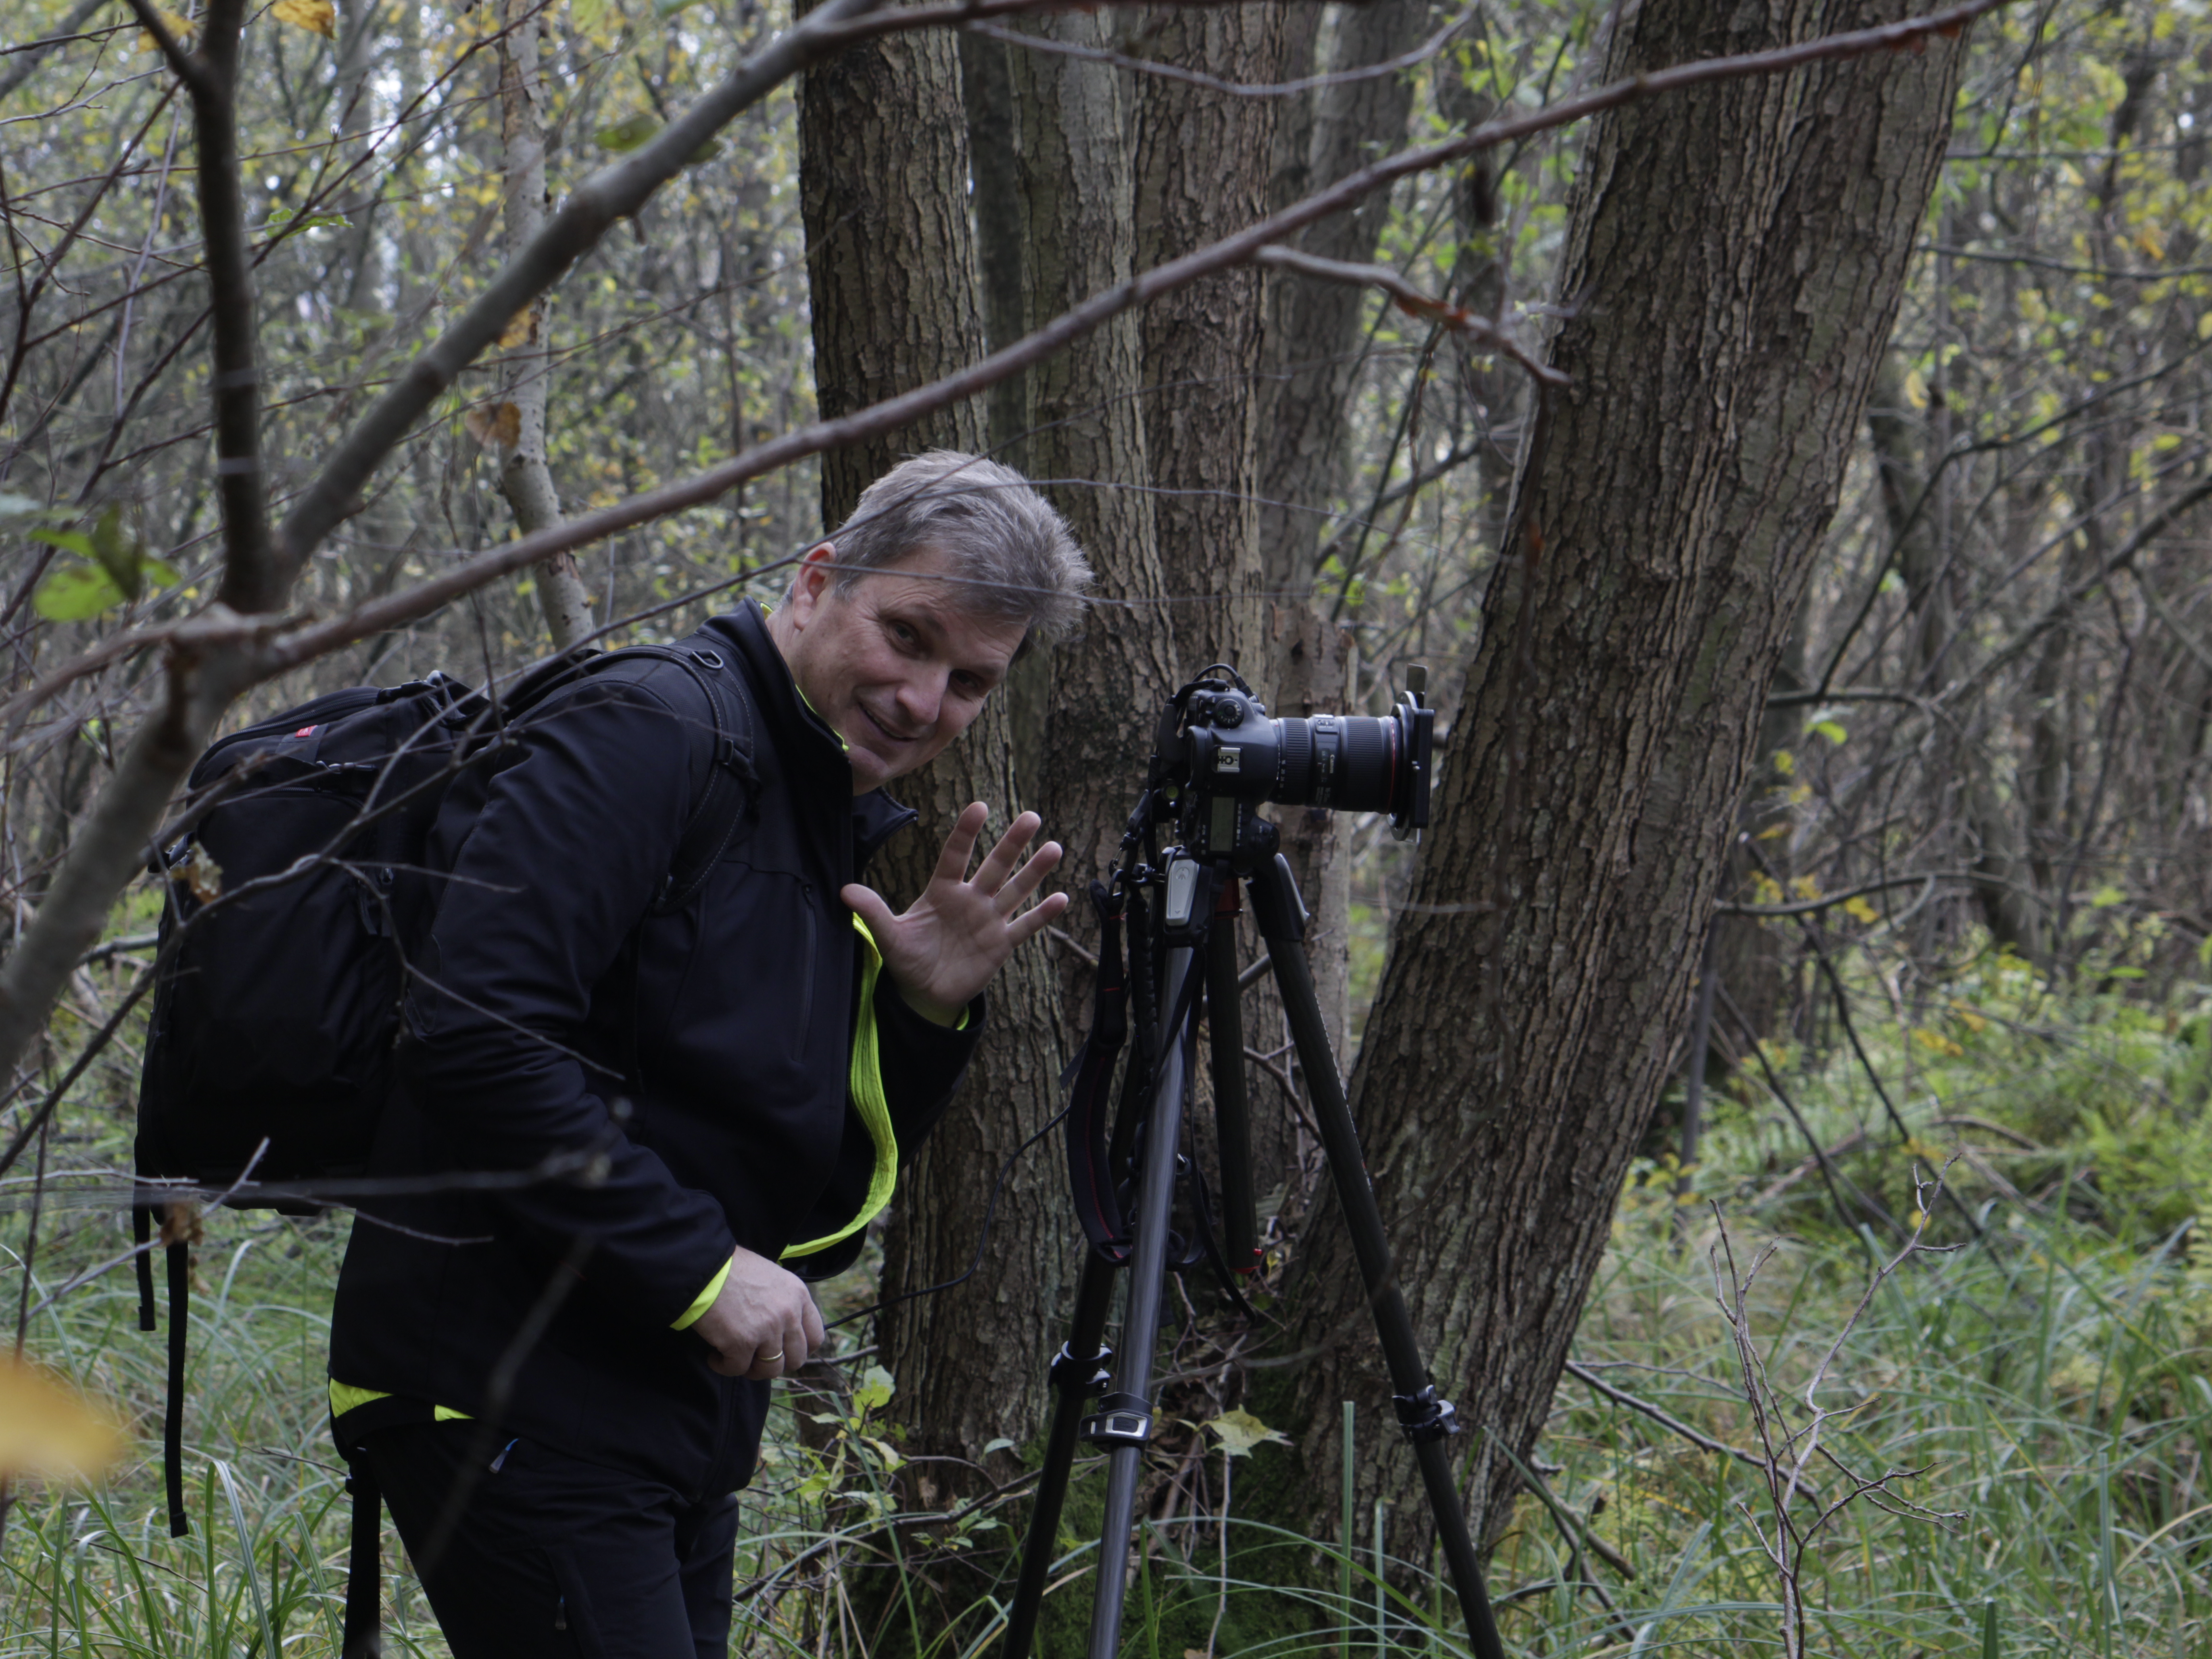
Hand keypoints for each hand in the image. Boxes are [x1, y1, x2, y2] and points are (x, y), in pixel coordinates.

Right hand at [691, 1244, 825, 1379]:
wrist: (705, 1265)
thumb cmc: (733, 1269)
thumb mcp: (772, 1277)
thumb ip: (784, 1302)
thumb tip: (784, 1330)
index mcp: (799, 1296)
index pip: (816, 1337)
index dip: (800, 1350)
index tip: (784, 1352)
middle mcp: (789, 1314)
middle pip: (796, 1359)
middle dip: (775, 1363)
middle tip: (756, 1357)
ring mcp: (767, 1330)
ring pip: (770, 1370)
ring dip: (752, 1369)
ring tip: (735, 1357)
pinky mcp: (742, 1343)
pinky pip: (737, 1370)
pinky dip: (724, 1367)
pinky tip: (714, 1356)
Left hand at [842, 802, 1068, 1024]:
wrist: (924, 993)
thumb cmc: (907, 958)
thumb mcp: (888, 936)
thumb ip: (872, 911)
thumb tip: (843, 890)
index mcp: (942, 891)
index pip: (955, 856)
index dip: (967, 832)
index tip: (980, 807)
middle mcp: (970, 900)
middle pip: (994, 866)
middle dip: (1013, 843)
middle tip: (1032, 816)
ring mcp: (988, 920)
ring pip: (1015, 891)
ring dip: (1035, 871)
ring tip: (1054, 848)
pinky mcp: (1001, 944)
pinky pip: (1024, 927)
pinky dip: (1042, 915)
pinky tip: (1061, 898)